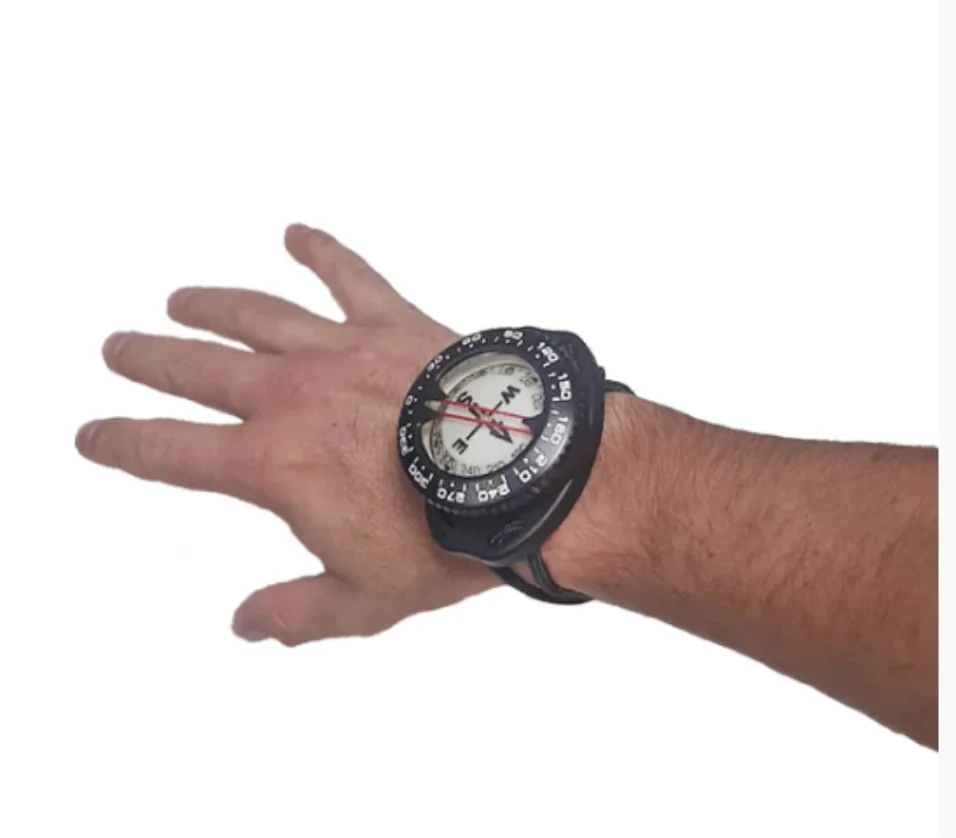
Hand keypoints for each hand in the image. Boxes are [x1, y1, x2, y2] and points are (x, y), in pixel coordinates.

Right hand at [75, 224, 499, 644]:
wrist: (523, 479)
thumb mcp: (364, 599)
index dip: (123, 443)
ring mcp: (341, 349)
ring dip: (211, 305)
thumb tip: (246, 624)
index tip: (92, 433)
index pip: (171, 452)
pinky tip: (295, 232)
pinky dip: (320, 251)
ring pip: (255, 314)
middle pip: (197, 368)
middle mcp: (292, 394)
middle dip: (150, 359)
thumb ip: (298, 612)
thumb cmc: (447, 539)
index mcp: (274, 463)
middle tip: (119, 348)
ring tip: (180, 298)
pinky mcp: (394, 321)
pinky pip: (348, 275)